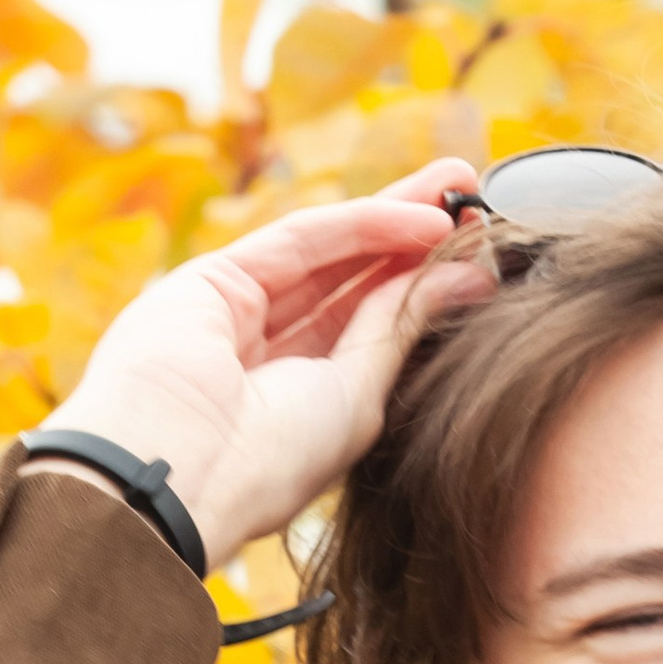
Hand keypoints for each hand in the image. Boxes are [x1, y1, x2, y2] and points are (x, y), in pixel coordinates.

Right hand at [38, 158, 484, 568]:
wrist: (177, 477)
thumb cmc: (267, 465)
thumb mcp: (356, 397)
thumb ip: (401, 328)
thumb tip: (469, 275)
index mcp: (303, 403)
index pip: (372, 329)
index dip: (427, 288)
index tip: (486, 259)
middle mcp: (270, 356)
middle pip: (355, 281)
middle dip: (416, 239)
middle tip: (478, 198)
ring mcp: (238, 313)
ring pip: (331, 251)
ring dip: (397, 216)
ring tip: (462, 186)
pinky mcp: (215, 279)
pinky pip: (303, 240)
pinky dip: (364, 225)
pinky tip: (425, 217)